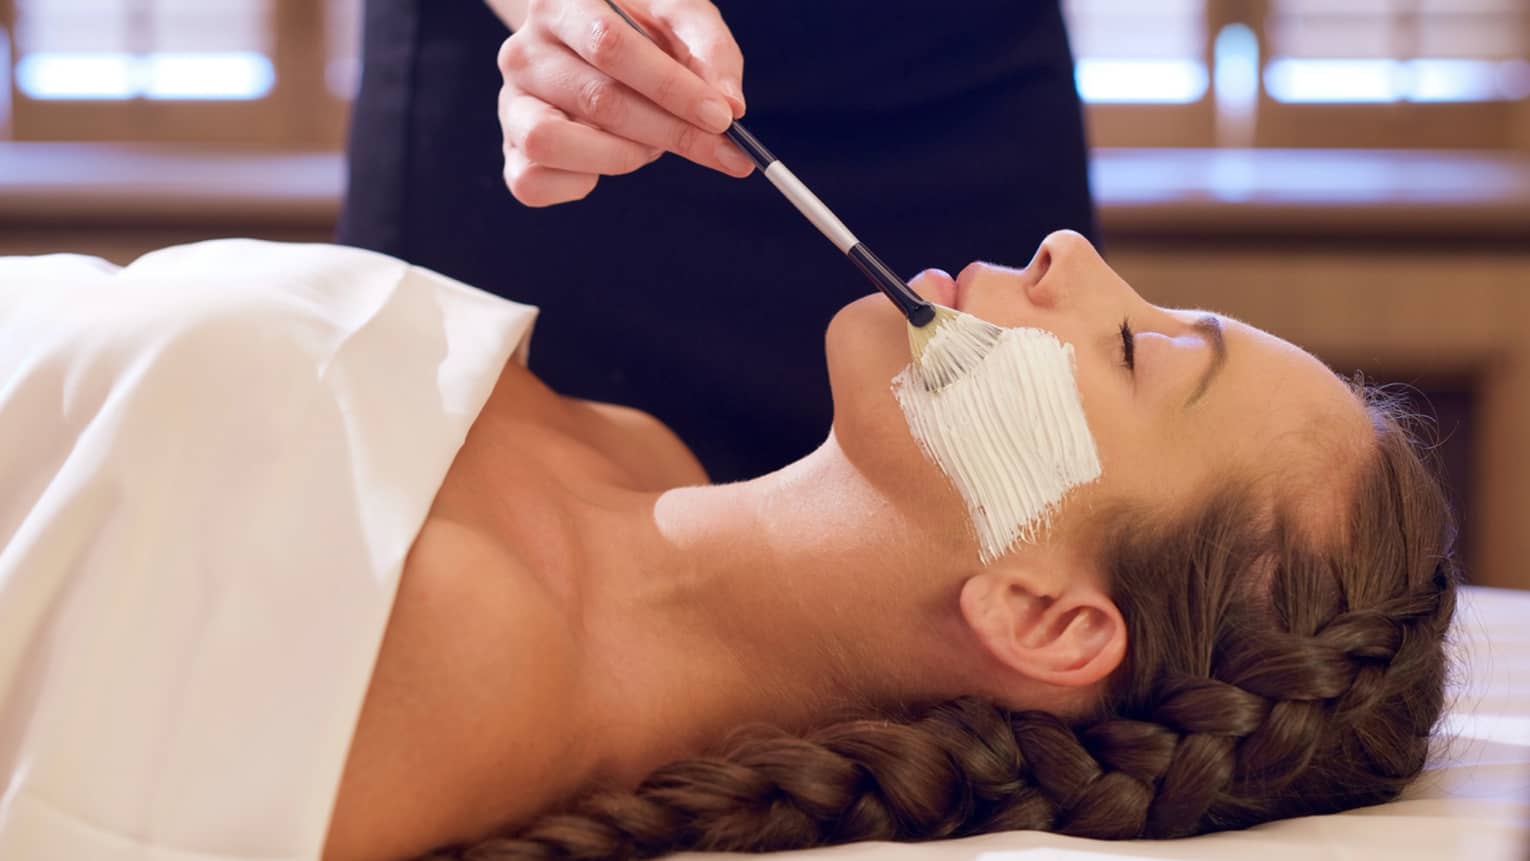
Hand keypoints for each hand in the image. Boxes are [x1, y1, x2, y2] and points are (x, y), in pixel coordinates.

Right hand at [497, 0, 752, 206]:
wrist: (588, 45)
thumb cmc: (642, 30)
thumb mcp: (678, 17)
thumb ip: (710, 50)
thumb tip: (731, 107)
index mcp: (561, 1)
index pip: (610, 45)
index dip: (670, 87)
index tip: (722, 117)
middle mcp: (523, 50)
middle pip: (597, 99)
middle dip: (670, 131)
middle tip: (720, 149)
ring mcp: (509, 102)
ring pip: (551, 142)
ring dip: (620, 156)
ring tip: (649, 144)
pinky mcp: (510, 148)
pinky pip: (532, 183)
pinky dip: (580, 183)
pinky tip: (606, 160)